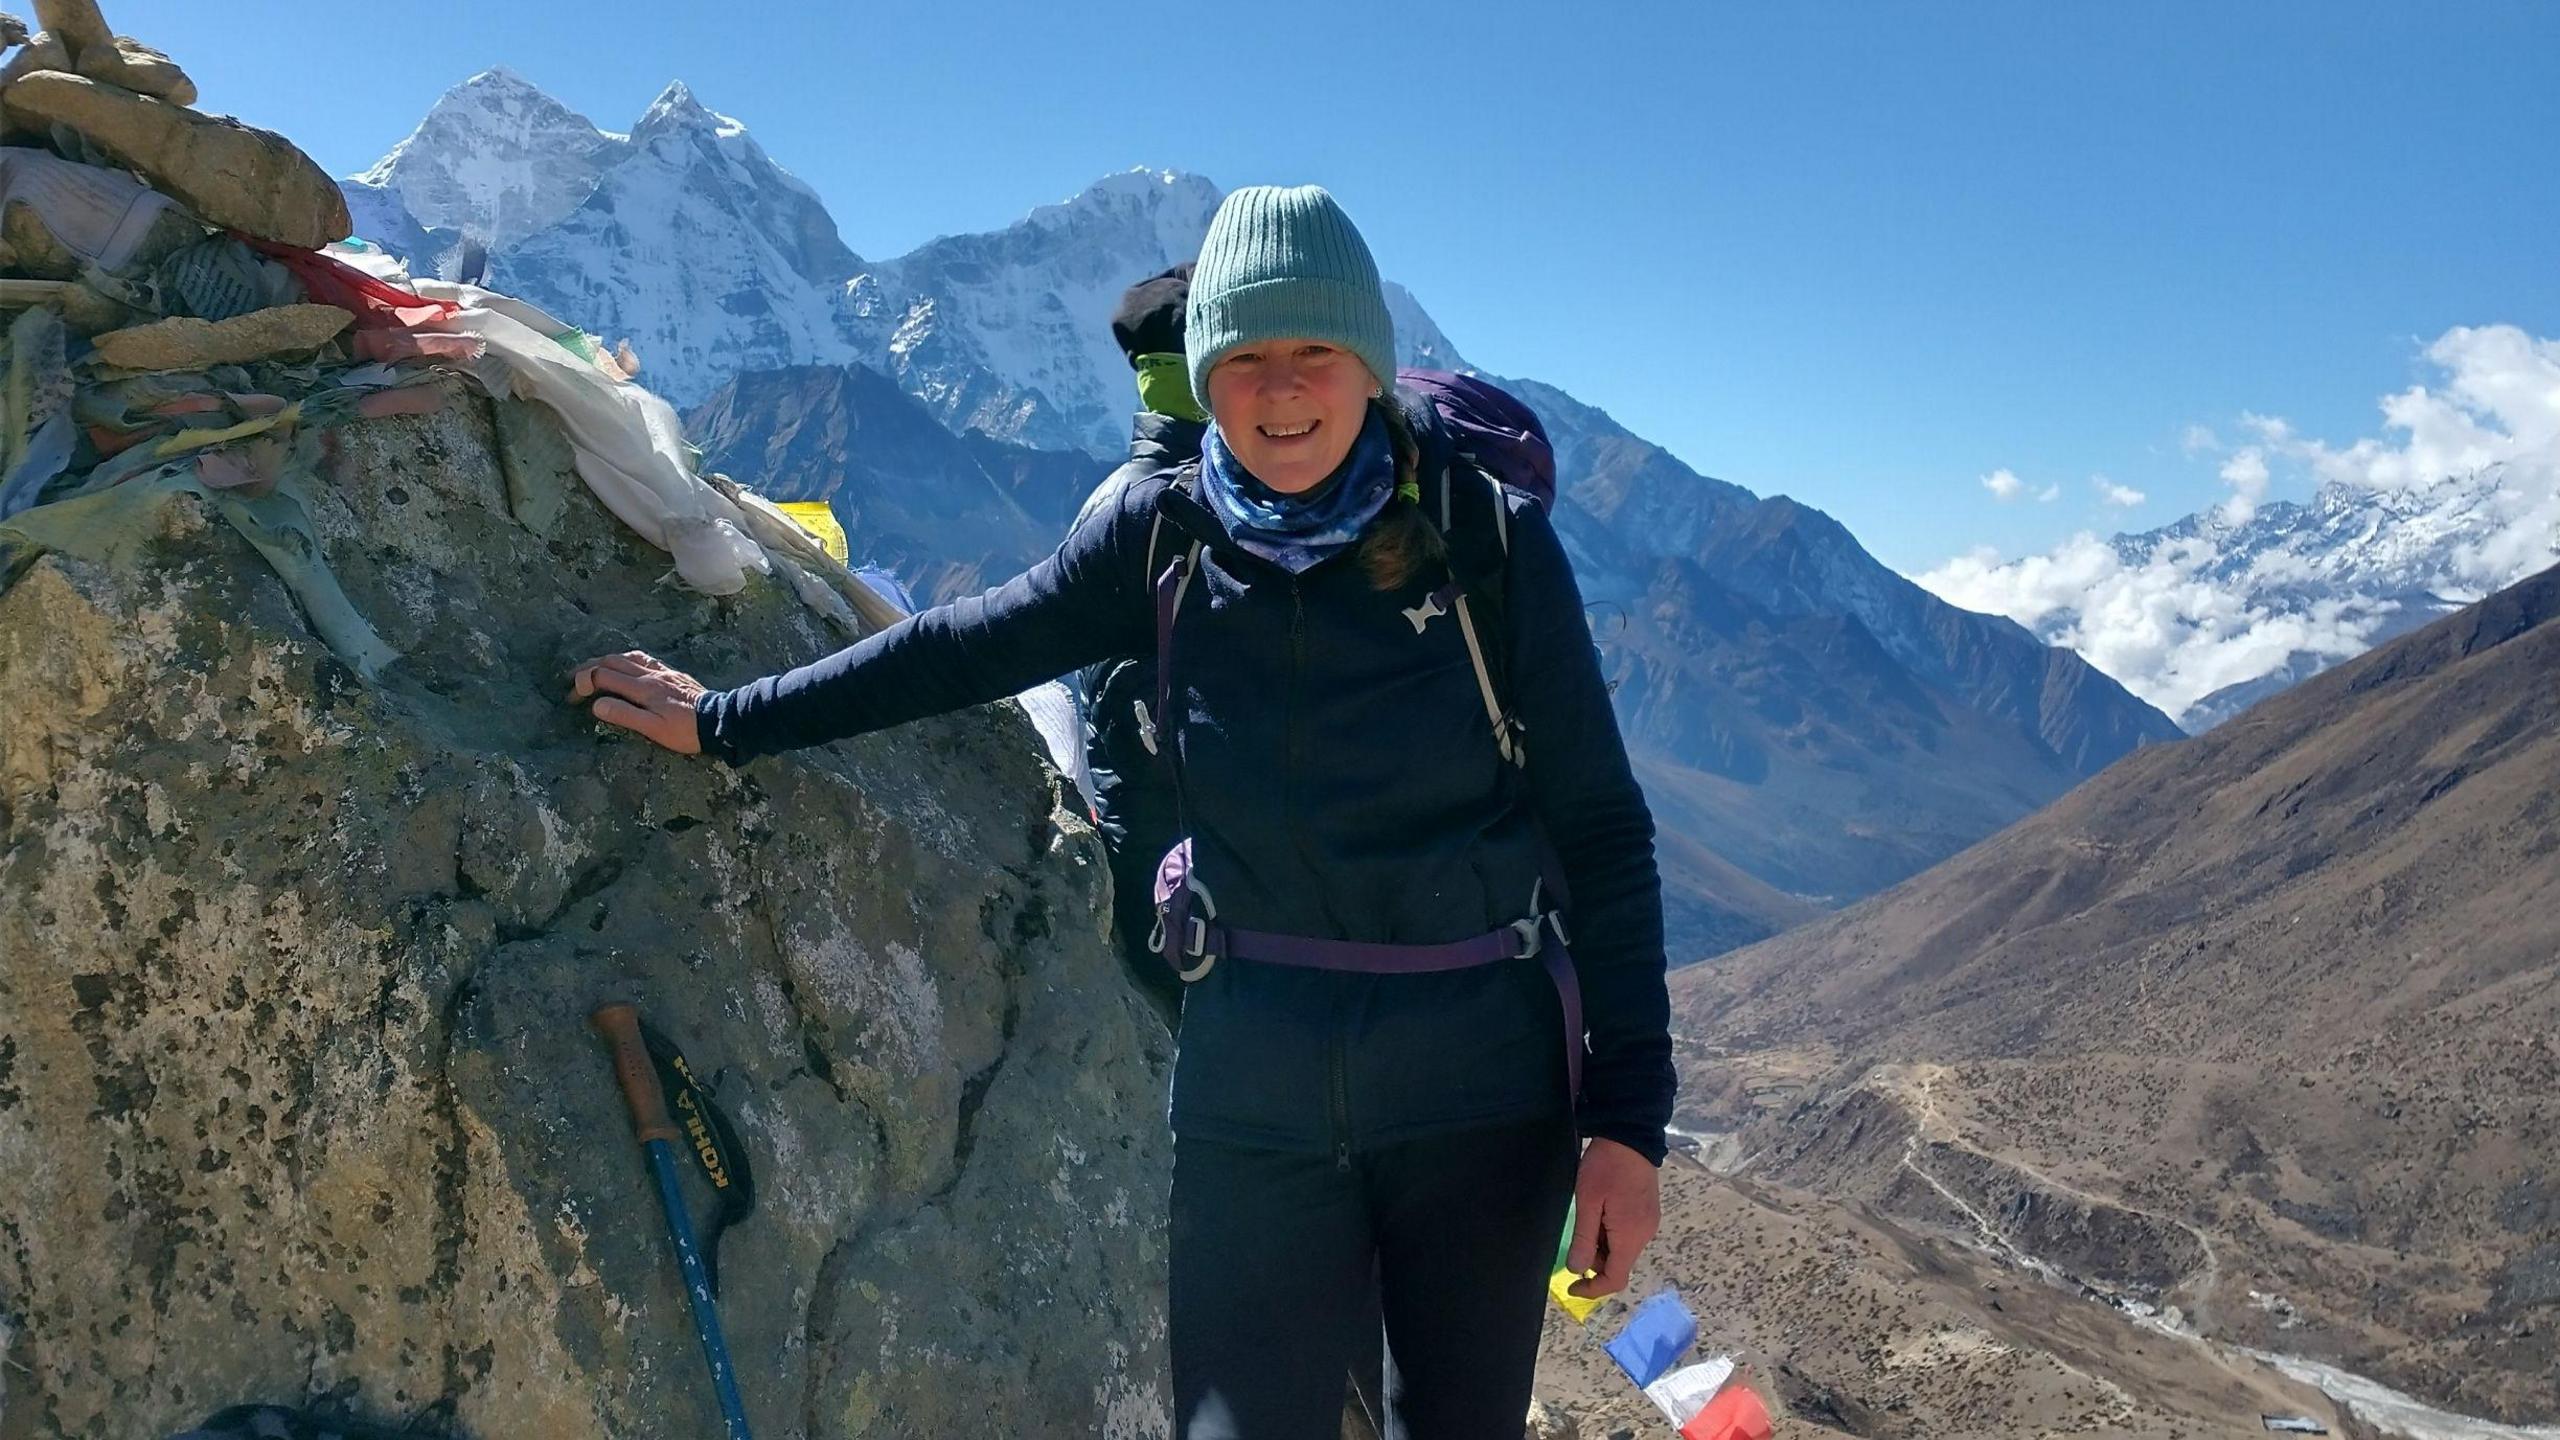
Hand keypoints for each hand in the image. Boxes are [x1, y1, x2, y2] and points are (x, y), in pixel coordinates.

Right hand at [569, 651, 705, 754]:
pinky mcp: (673, 673)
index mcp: (642, 688)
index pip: (602, 677)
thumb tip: (596, 705)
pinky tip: (627, 663)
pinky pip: (644, 658)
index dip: (582, 684)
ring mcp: (662, 671)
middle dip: (588, 668)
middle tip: (572, 679)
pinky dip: (627, 658)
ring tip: (593, 668)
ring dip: (606, 660)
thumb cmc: (685, 730)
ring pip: (628, 656)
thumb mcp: (653, 729)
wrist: (719, 720)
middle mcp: (650, 674)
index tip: (571, 698)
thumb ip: (624, 715)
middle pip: (611, 661)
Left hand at [1566, 1137, 1660, 1298]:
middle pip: (1618, 1264)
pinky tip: (1600, 1212)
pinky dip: (1611, 1234)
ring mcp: (1648, 1223)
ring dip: (1602, 1245)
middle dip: (1594, 1260)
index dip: (1592, 1289)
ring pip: (1622, 1249)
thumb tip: (1576, 1271)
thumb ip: (1584, 1239)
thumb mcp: (1588, 1202)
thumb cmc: (1606, 1167)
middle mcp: (1644, 1234)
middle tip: (1576, 1235)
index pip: (1615, 1279)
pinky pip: (1628, 1234)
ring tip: (1588, 1216)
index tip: (1570, 1286)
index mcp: (1630, 1236)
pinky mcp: (1648, 1212)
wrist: (1631, 1134)